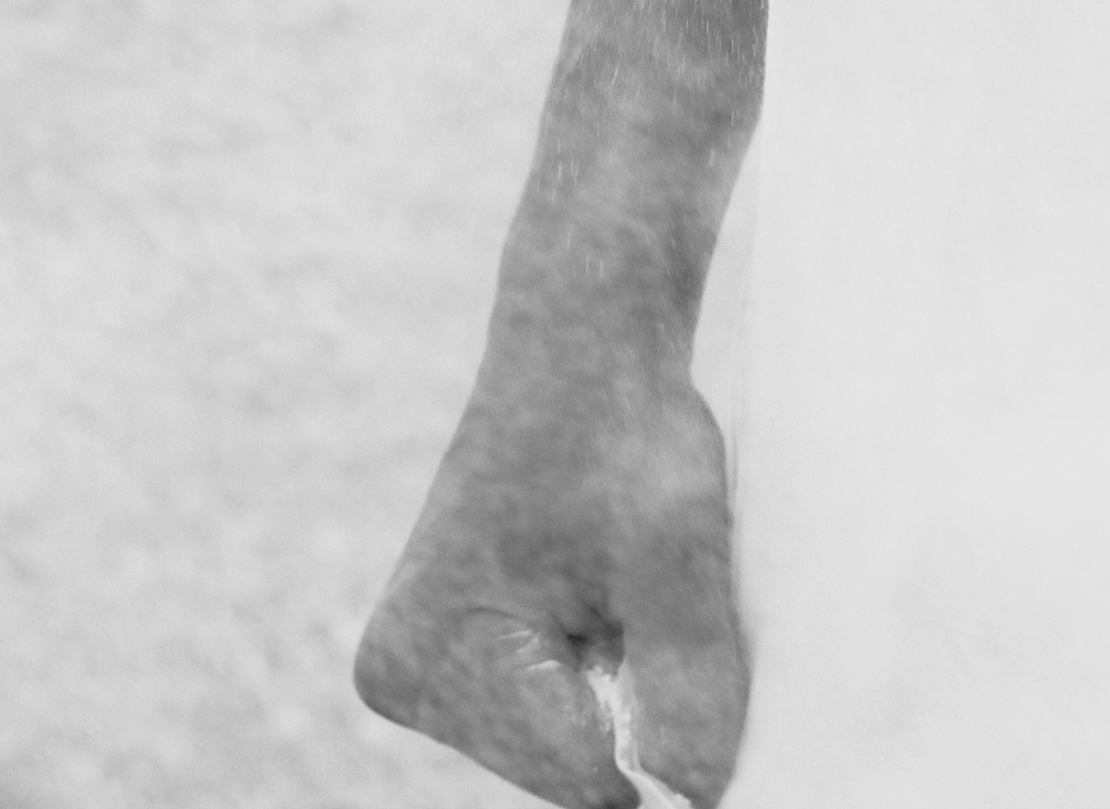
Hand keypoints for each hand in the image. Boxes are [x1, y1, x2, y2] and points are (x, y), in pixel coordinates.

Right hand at [355, 346, 747, 806]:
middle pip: (571, 770)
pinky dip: (606, 676)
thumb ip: (689, 699)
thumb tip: (699, 801)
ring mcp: (423, 666)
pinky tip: (615, 601)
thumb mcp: (675, 564)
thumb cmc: (623, 432)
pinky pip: (554, 710)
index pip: (584, 780)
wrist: (583, 347)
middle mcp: (404, 674)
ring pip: (569, 745)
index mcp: (436, 656)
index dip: (671, 753)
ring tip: (636, 594)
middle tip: (665, 609)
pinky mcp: (454, 653)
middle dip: (641, 716)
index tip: (705, 673)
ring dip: (626, 696)